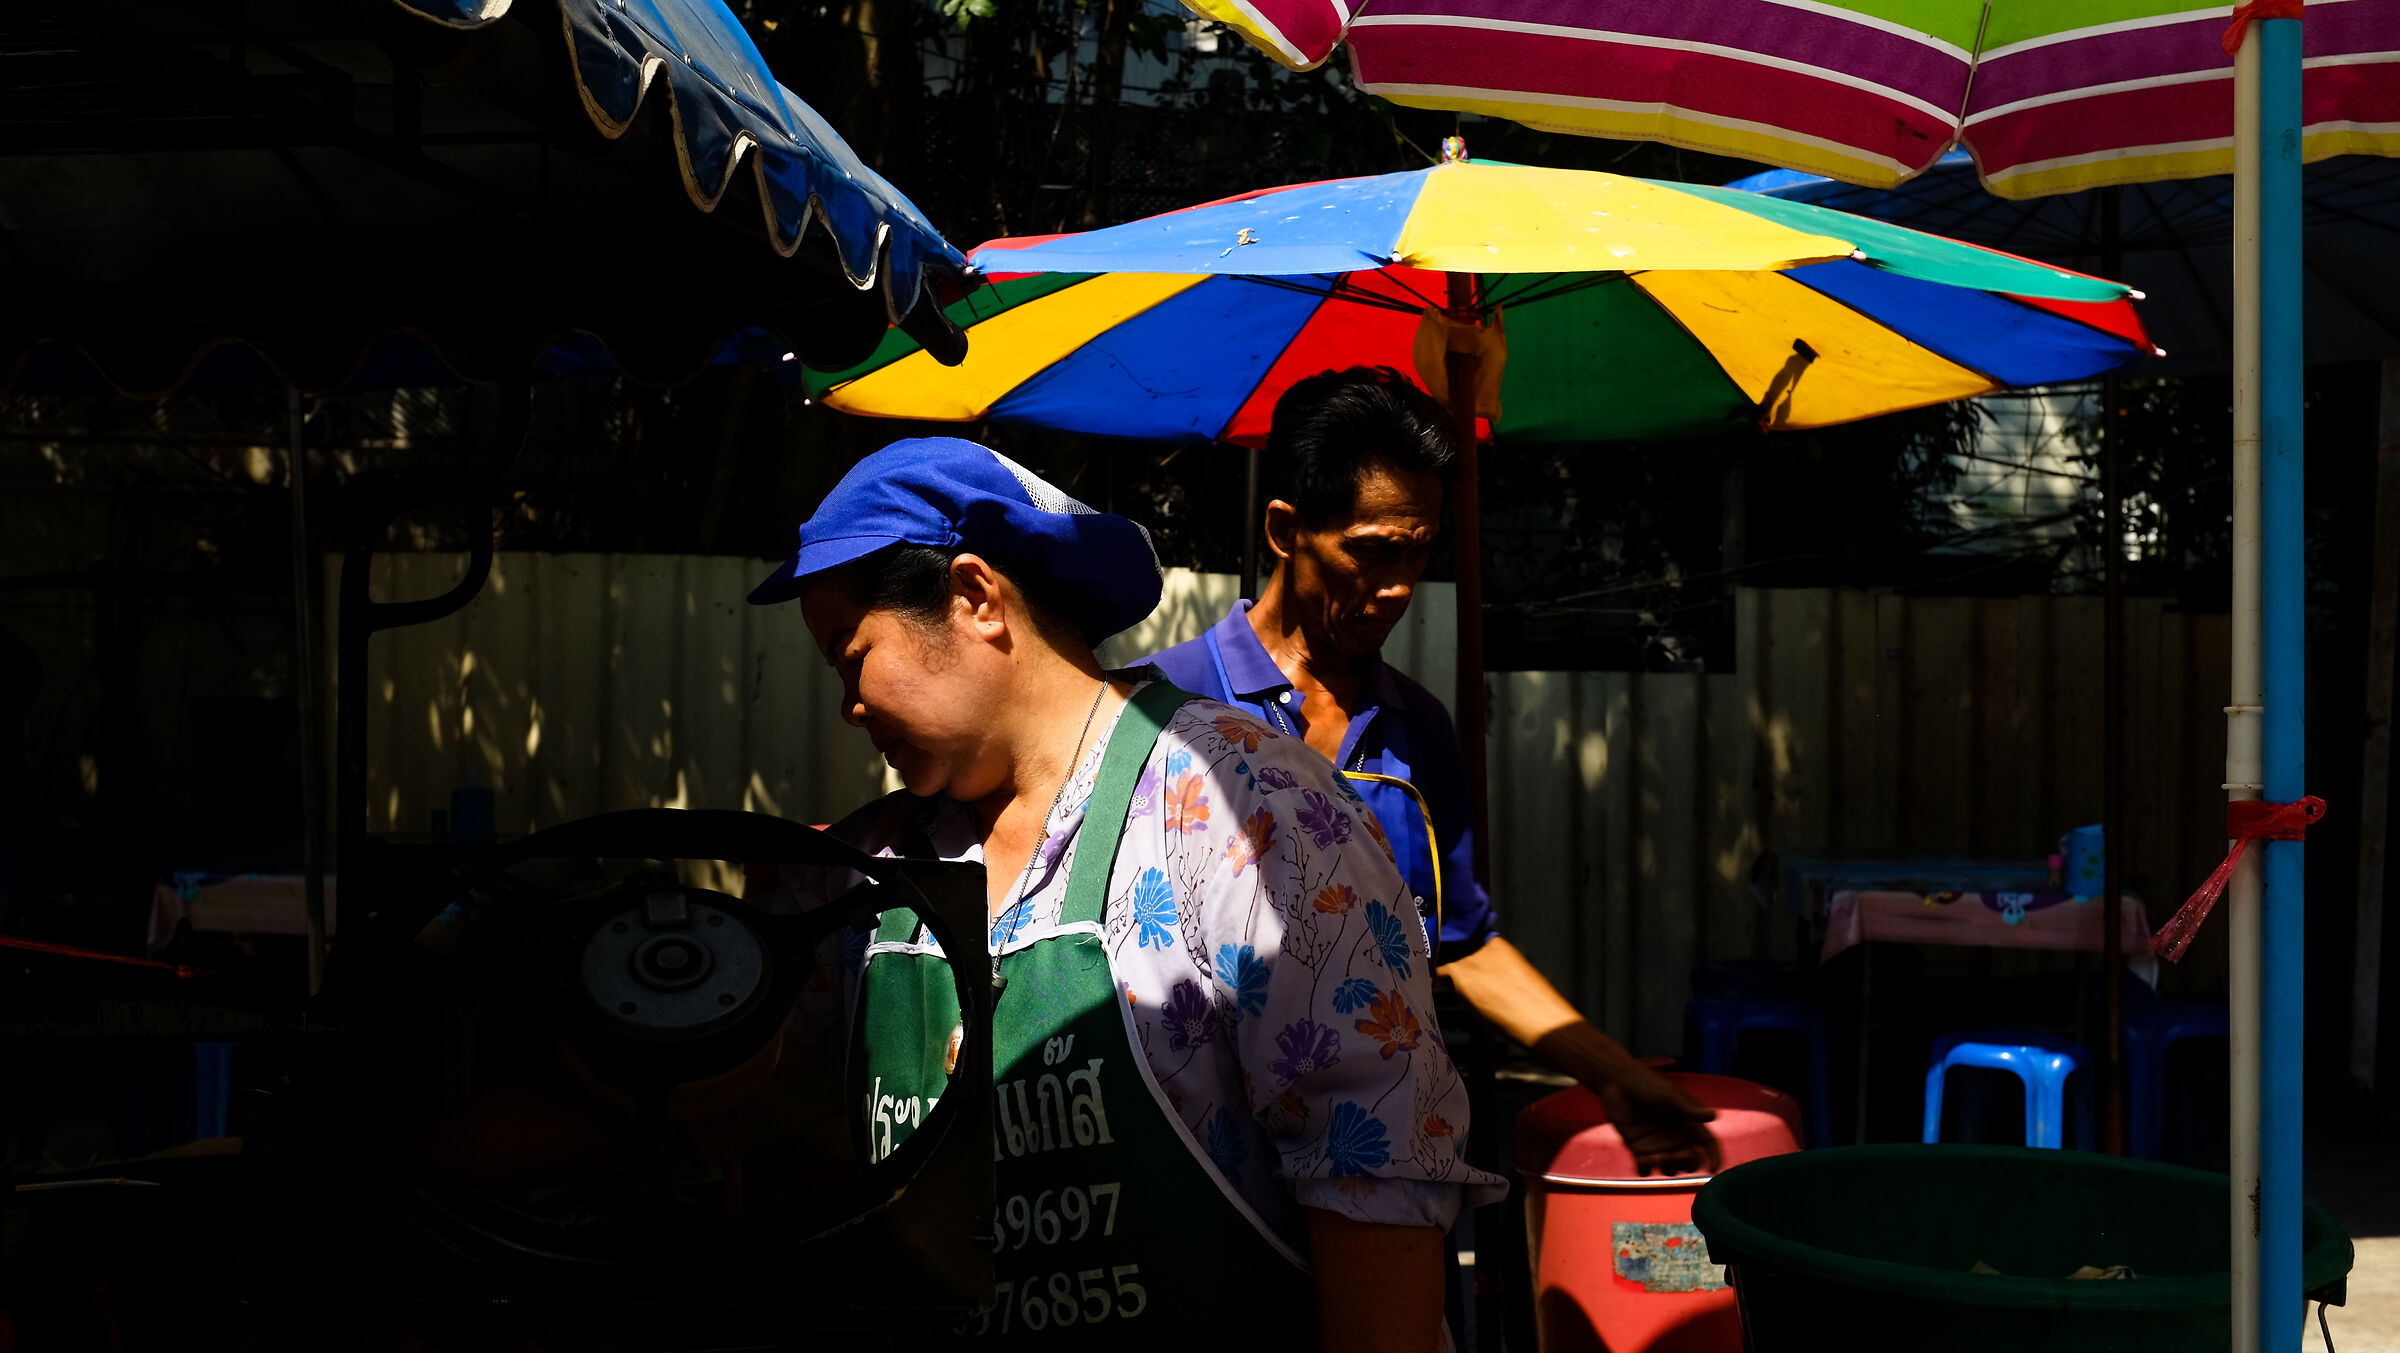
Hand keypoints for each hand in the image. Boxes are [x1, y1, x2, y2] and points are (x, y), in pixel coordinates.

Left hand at [1596, 1062, 1721, 1176]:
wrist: (1618, 1081)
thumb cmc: (1647, 1083)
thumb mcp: (1669, 1096)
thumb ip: (1688, 1109)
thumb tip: (1713, 1116)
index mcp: (1688, 1124)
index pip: (1707, 1144)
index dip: (1714, 1157)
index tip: (1713, 1169)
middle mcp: (1675, 1138)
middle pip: (1690, 1161)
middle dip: (1687, 1163)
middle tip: (1677, 1155)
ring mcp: (1657, 1145)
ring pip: (1670, 1168)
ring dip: (1667, 1167)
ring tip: (1655, 1157)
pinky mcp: (1638, 1149)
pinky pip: (1646, 1168)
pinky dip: (1645, 1169)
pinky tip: (1642, 1160)